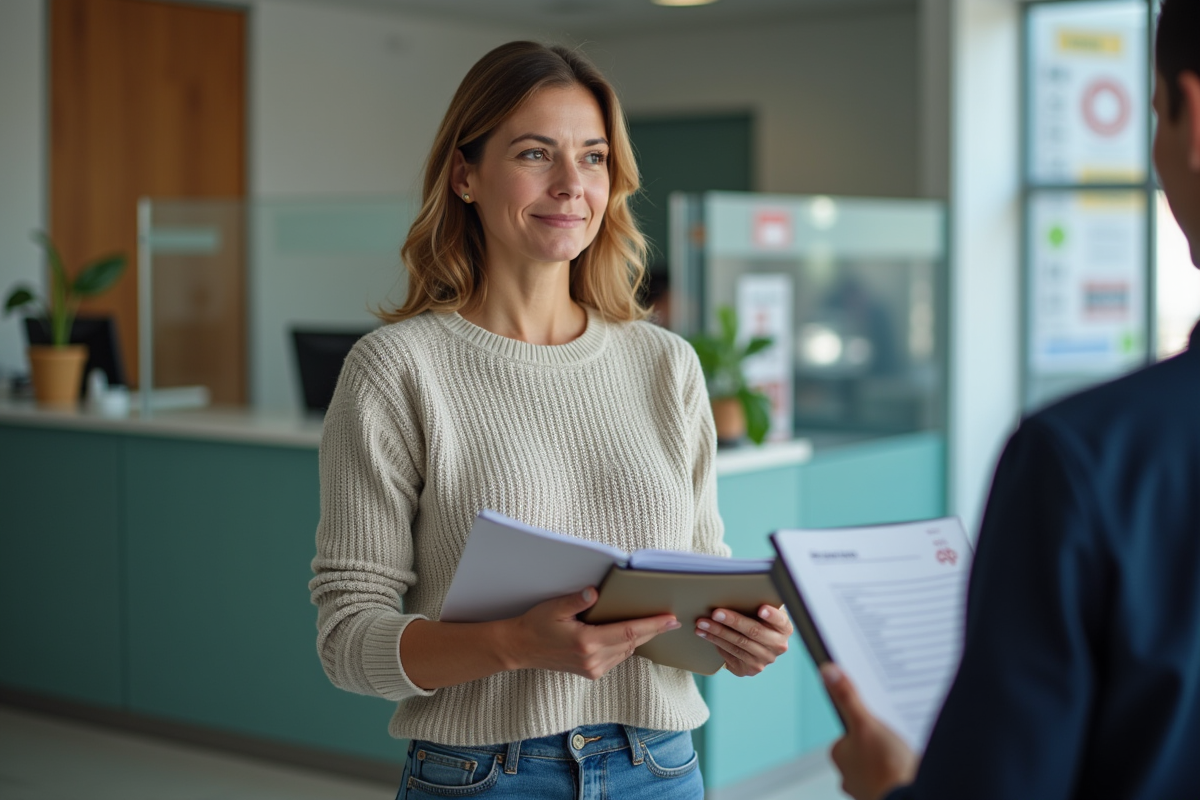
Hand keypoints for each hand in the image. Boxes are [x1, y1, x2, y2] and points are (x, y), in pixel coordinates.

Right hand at [503, 588, 679, 679]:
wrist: (520, 649)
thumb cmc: (536, 625)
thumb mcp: (554, 608)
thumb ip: (577, 600)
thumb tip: (595, 591)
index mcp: (586, 643)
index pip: (628, 633)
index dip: (652, 626)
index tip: (669, 620)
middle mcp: (593, 660)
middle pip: (632, 643)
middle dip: (652, 631)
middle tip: (671, 620)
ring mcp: (592, 669)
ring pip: (626, 652)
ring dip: (640, 639)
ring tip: (655, 624)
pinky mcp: (591, 672)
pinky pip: (617, 658)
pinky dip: (627, 646)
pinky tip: (631, 635)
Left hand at [695, 604, 791, 675]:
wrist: (755, 644)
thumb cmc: (756, 619)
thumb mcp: (762, 611)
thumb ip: (756, 603)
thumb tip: (734, 590)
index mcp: (784, 628)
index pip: (781, 621)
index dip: (772, 615)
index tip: (761, 609)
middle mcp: (778, 646)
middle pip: (754, 632)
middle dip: (733, 621)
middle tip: (716, 613)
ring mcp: (764, 659)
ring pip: (738, 644)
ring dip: (717, 632)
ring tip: (702, 623)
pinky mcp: (750, 669)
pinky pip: (731, 655)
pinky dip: (715, 642)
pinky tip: (705, 634)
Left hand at [821, 663, 918, 799]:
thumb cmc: (886, 767)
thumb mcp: (866, 723)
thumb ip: (848, 697)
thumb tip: (828, 672)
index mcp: (840, 755)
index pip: (850, 731)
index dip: (867, 723)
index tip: (882, 720)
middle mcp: (849, 775)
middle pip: (865, 748)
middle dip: (880, 742)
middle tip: (897, 736)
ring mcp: (866, 789)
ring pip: (879, 766)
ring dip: (891, 760)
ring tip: (905, 753)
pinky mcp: (885, 796)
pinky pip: (891, 780)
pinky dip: (899, 774)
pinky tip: (910, 769)